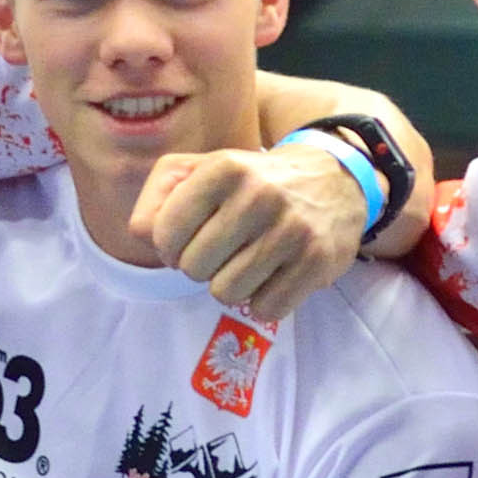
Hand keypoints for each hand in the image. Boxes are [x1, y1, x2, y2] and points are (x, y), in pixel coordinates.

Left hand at [128, 143, 369, 314]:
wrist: (335, 178)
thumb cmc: (253, 181)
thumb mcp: (202, 169)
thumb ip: (160, 196)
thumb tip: (141, 234)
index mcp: (224, 167)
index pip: (163, 234)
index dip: (168, 246)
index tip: (188, 238)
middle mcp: (259, 195)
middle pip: (193, 268)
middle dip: (201, 265)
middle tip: (223, 250)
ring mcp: (291, 230)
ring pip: (225, 293)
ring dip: (231, 285)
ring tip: (248, 261)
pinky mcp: (316, 262)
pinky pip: (264, 309)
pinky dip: (264, 300)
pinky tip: (274, 274)